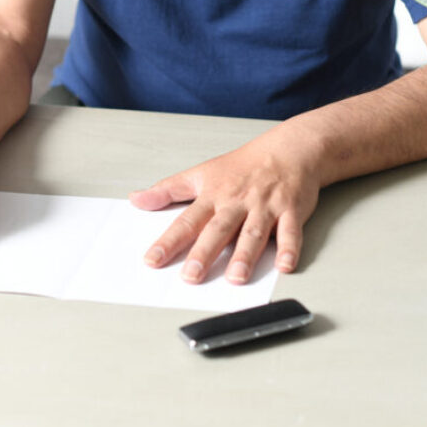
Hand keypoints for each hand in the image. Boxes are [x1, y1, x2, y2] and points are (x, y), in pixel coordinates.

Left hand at [130, 127, 320, 284]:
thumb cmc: (244, 166)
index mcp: (213, 195)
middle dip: (204, 253)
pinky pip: (291, 232)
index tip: (152, 260)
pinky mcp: (291, 211)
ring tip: (235, 277)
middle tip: (191, 276)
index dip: (168, 241)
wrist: (288, 149)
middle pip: (218, 230)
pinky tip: (285, 266)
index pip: (186, 221)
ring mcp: (265, 207)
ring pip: (253, 233)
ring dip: (244, 256)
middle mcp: (237, 202)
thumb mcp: (201, 173)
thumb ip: (168, 190)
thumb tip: (136, 200)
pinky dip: (290, 248)